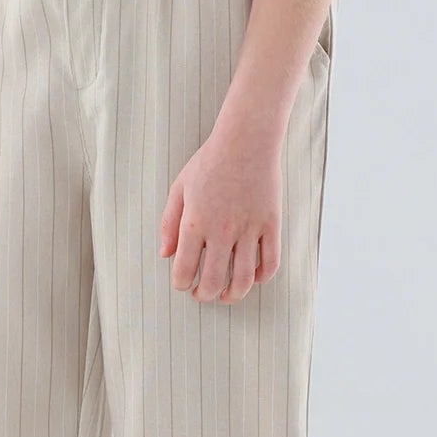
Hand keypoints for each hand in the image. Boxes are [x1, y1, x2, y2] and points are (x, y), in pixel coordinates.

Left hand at [159, 124, 283, 302]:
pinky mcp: (271, 225)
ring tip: (226, 295)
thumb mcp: (179, 188)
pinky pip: (270, 263)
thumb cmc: (210, 162)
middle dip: (204, 295)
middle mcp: (222, 230)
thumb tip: (166, 254)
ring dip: (232, 295)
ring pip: (243, 280)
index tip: (182, 283)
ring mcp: (249, 229)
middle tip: (202, 294)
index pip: (184, 270)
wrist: (246, 141)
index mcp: (195, 222)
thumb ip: (169, 223)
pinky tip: (251, 277)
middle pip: (213, 281)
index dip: (181, 284)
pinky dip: (260, 278)